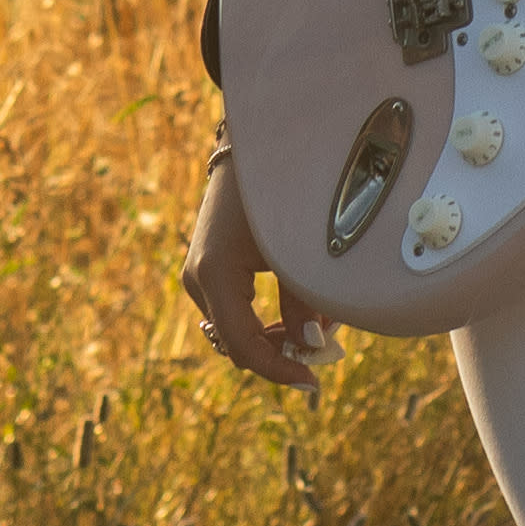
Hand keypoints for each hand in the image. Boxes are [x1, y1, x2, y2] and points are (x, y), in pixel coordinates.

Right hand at [180, 156, 338, 394]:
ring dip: (276, 337)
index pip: (243, 346)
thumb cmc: (278, 191)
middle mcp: (198, 279)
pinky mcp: (209, 268)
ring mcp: (199, 274)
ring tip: (321, 324)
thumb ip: (304, 301)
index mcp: (214, 274)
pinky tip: (301, 310)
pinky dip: (266, 319)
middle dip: (281, 352)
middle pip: (236, 344)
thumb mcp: (295, 249)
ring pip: (236, 330)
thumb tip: (312, 345)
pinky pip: (235, 311)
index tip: (313, 381)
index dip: (279, 370)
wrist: (253, 144)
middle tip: (327, 349)